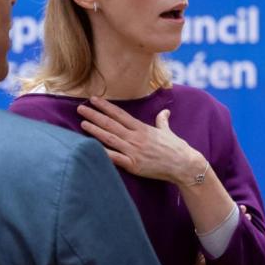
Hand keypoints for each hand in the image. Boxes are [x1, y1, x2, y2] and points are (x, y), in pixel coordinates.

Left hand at [77, 97, 205, 185]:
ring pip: (110, 138)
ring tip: (83, 123)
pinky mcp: (134, 165)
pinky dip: (102, 152)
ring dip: (95, 130)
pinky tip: (90, 148)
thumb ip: (162, 121)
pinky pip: (114, 158)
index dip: (106, 106)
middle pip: (111, 124)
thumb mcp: (168, 132)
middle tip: (80, 108)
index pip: (120, 114)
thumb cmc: (177, 148)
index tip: (94, 99)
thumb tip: (165, 112)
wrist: (184, 165)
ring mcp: (134, 151)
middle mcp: (136, 137)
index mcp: (142, 128)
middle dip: (95, 115)